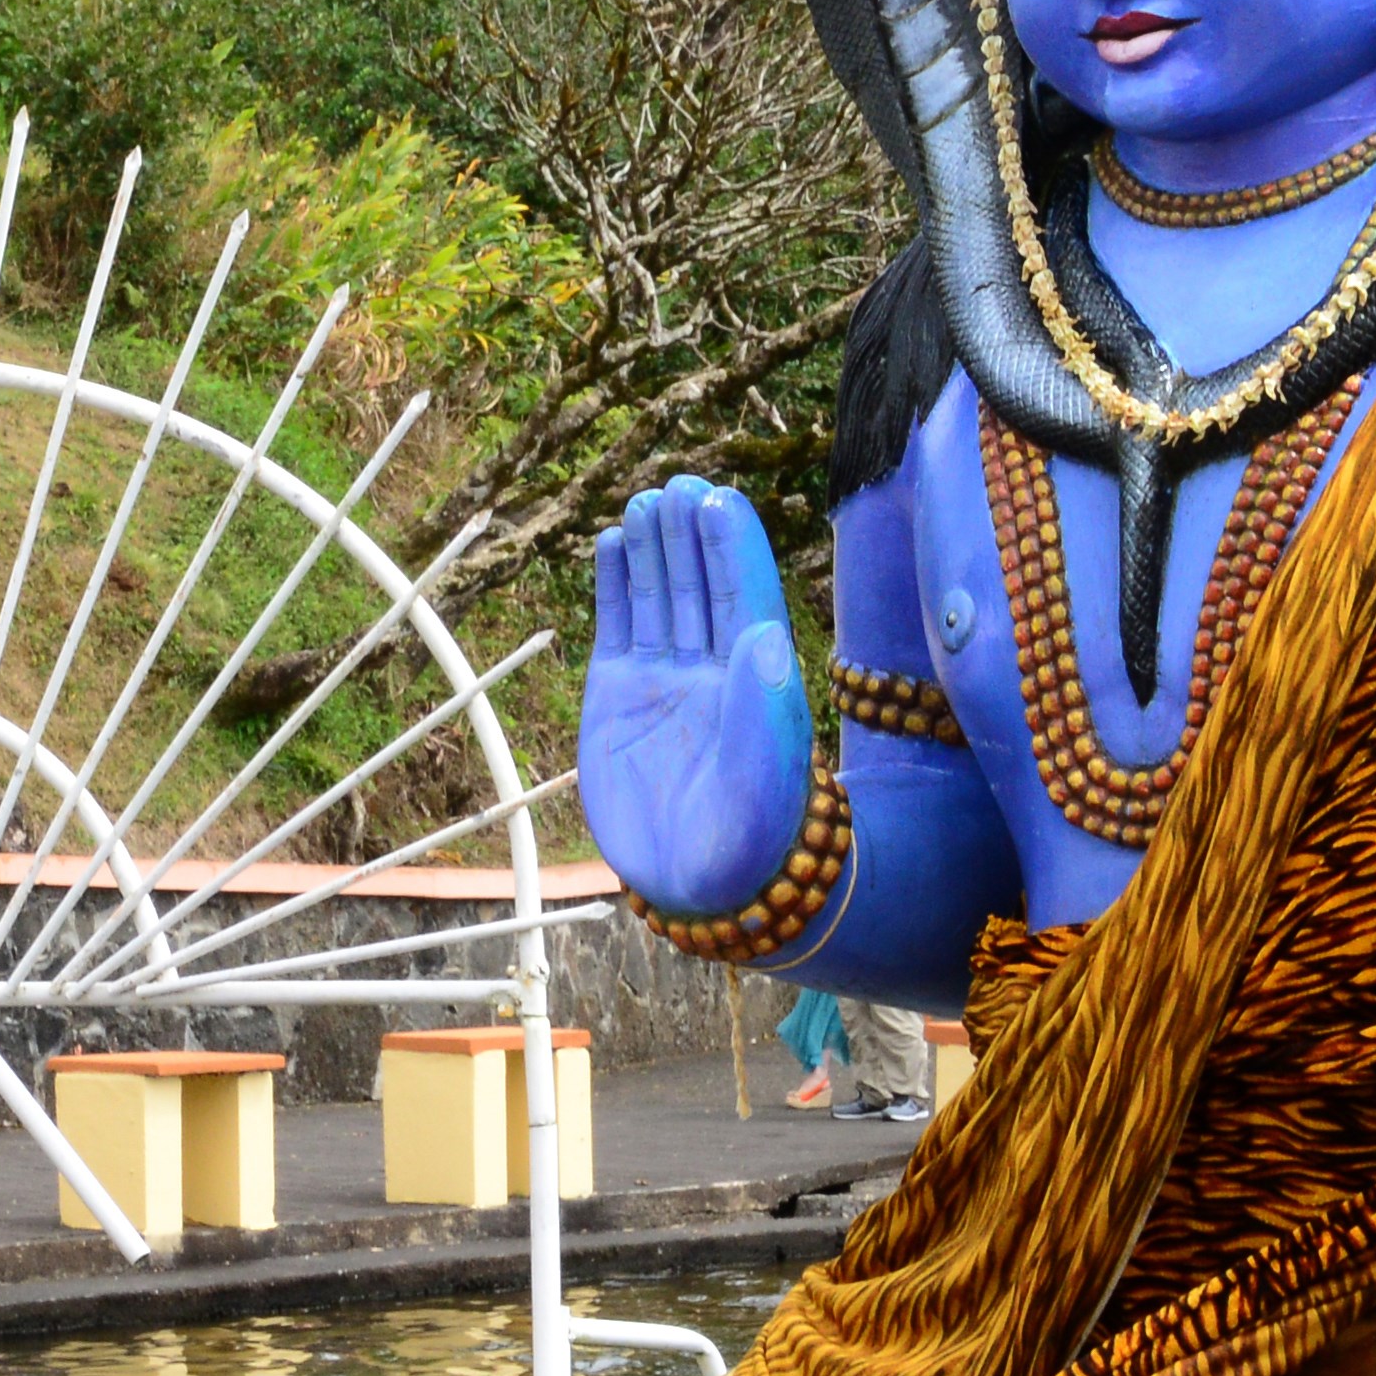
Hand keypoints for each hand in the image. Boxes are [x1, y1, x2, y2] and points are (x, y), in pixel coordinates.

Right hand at [582, 478, 818, 920]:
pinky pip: (618, 628)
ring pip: (660, 597)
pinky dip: (614, 586)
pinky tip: (612, 544)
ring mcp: (663, 681)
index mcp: (755, 680)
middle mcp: (711, 670)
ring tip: (644, 503)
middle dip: (691, 535)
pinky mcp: (617, 698)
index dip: (731, 547)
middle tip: (677, 486)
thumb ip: (761, 709)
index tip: (717, 500)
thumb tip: (762, 634)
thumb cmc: (747, 841)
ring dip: (654, 549)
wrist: (697, 889)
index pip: (744, 596)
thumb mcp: (763, 778)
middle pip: (700, 584)